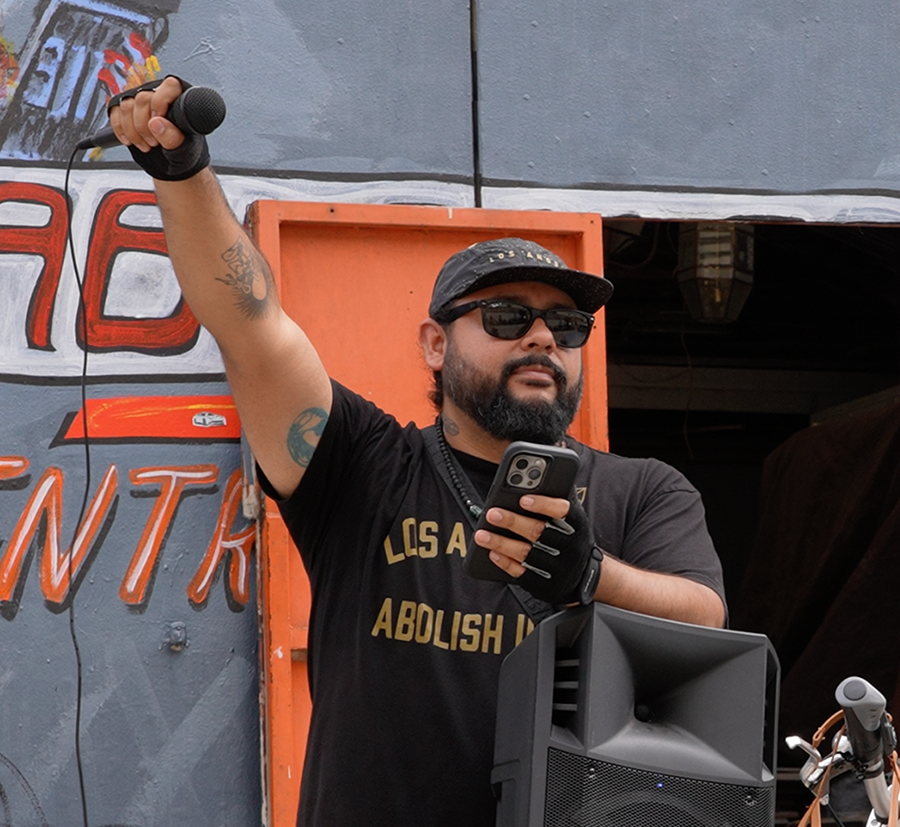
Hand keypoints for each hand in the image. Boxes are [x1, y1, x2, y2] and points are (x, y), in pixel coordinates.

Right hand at [108, 76, 183, 151]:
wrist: (171, 159)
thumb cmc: (182, 151)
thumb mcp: (183, 149)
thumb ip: (172, 136)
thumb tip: (155, 123)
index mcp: (179, 100)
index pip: (169, 86)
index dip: (160, 102)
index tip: (158, 122)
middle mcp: (159, 95)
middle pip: (142, 99)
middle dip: (144, 126)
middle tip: (154, 143)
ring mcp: (140, 100)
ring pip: (126, 105)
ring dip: (133, 131)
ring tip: (145, 146)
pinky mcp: (126, 108)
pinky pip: (115, 111)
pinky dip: (120, 129)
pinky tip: (130, 141)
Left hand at [474, 494, 602, 604]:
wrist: (583, 575)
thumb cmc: (570, 536)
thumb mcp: (572, 517)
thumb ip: (557, 499)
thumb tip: (535, 477)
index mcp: (576, 524)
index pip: (562, 510)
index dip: (543, 504)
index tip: (523, 499)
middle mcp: (569, 545)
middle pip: (538, 532)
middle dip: (513, 522)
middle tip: (492, 513)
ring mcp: (558, 566)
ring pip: (527, 553)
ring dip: (502, 543)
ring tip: (481, 534)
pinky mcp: (546, 584)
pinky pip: (523, 574)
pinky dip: (506, 563)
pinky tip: (492, 553)